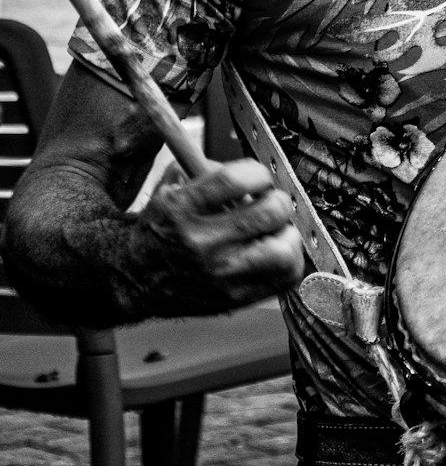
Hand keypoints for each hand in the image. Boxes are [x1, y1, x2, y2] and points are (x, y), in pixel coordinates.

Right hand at [134, 157, 304, 314]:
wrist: (136, 276)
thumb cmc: (163, 228)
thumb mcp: (170, 188)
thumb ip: (207, 170)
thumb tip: (249, 168)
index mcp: (182, 210)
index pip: (234, 180)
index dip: (257, 173)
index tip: (258, 177)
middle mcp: (201, 244)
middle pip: (268, 213)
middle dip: (277, 201)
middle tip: (271, 203)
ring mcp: (220, 275)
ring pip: (283, 251)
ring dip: (287, 234)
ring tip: (276, 230)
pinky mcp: (234, 298)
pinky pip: (284, 278)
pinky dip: (289, 259)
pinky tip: (275, 250)